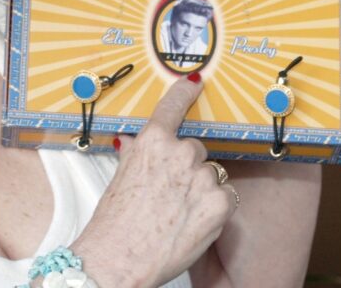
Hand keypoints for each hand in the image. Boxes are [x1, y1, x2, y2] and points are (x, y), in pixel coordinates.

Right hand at [68, 76, 236, 287]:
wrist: (119, 259)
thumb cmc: (114, 223)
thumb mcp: (120, 178)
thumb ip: (136, 155)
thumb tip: (135, 144)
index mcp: (152, 142)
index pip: (173, 106)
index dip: (185, 92)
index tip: (195, 82)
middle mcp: (180, 153)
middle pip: (195, 149)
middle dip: (186, 168)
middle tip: (168, 194)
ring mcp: (202, 177)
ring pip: (212, 175)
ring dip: (201, 190)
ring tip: (177, 214)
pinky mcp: (220, 203)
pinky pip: (226, 196)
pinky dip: (215, 209)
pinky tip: (192, 222)